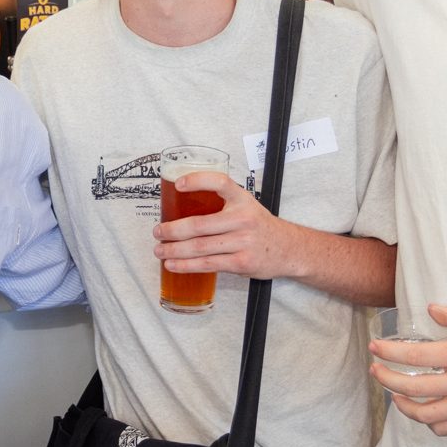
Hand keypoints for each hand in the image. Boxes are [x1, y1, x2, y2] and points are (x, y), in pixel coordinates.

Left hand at [152, 170, 301, 279]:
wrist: (289, 249)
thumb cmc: (260, 227)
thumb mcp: (246, 206)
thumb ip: (222, 204)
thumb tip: (181, 210)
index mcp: (242, 199)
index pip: (220, 183)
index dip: (198, 180)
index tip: (177, 184)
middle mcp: (243, 218)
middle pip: (200, 224)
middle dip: (172, 230)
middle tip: (157, 231)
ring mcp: (243, 242)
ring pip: (200, 247)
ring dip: (174, 250)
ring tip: (160, 250)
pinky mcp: (242, 262)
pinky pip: (208, 264)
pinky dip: (187, 265)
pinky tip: (173, 265)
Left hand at [369, 305, 446, 435]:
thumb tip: (430, 308)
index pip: (416, 356)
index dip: (390, 352)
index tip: (375, 347)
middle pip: (413, 387)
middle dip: (386, 379)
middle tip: (376, 371)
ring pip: (425, 414)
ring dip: (403, 405)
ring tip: (395, 396)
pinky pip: (445, 429)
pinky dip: (429, 423)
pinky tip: (424, 412)